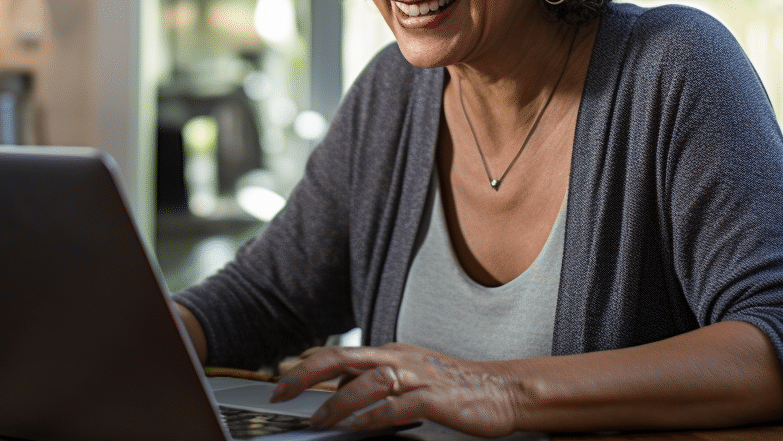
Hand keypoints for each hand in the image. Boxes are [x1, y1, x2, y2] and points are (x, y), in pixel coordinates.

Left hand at [269, 343, 520, 437]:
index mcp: (390, 354)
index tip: (280, 381)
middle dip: (306, 374)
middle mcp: (399, 359)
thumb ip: (374, 382)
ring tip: (318, 422)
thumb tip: (338, 391)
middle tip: (281, 393)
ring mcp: (418, 376)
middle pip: (342, 358)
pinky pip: (399, 405)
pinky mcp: (436, 397)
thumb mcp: (407, 378)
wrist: (501, 390)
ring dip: (338, 403)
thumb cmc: (453, 388)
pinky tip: (359, 428)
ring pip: (368, 382)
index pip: (338, 354)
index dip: (305, 365)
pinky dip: (376, 417)